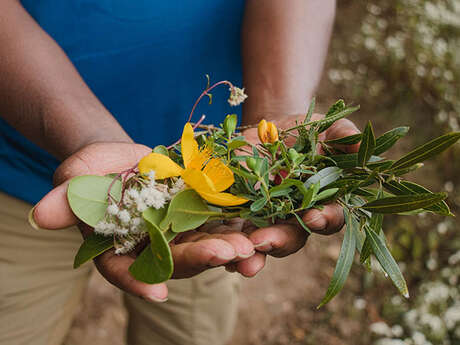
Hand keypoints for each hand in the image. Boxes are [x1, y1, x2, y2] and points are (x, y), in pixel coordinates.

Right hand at [31, 142, 254, 301]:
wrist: (125, 158)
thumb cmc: (96, 169)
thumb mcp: (78, 177)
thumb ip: (66, 198)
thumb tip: (41, 216)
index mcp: (119, 249)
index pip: (124, 271)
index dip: (139, 283)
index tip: (158, 294)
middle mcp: (152, 249)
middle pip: (175, 261)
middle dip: (201, 259)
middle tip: (229, 254)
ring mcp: (179, 235)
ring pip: (204, 247)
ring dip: (228, 248)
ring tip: (251, 246)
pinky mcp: (199, 217)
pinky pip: (220, 226)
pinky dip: (238, 228)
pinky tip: (259, 228)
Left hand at [226, 114, 359, 276]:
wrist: (272, 127)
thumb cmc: (308, 131)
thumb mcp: (328, 129)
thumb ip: (345, 138)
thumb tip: (363, 147)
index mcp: (322, 202)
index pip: (328, 217)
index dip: (324, 219)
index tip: (314, 217)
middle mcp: (295, 216)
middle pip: (291, 237)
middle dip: (279, 240)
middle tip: (265, 242)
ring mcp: (267, 216)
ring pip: (261, 240)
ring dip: (251, 250)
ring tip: (238, 257)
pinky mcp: (241, 211)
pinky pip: (235, 229)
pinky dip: (227, 241)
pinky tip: (219, 251)